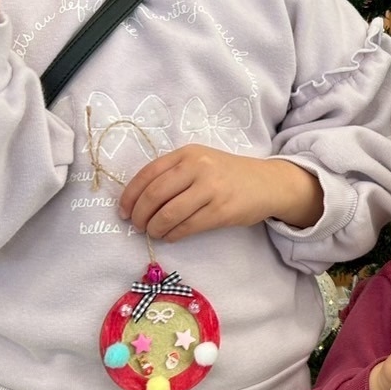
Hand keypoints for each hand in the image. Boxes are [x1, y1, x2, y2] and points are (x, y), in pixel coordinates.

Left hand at [120, 149, 320, 240]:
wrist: (266, 183)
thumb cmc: (226, 175)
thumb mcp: (200, 163)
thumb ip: (172, 174)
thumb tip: (138, 201)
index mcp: (187, 154)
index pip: (148, 174)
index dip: (130, 195)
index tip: (123, 211)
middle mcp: (197, 168)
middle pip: (155, 195)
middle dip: (140, 215)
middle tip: (137, 226)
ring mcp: (211, 189)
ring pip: (169, 214)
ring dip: (155, 228)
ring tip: (154, 232)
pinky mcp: (221, 211)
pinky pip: (187, 227)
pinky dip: (173, 234)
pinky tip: (171, 235)